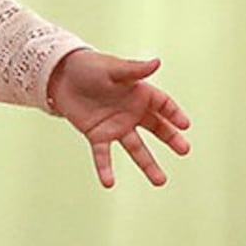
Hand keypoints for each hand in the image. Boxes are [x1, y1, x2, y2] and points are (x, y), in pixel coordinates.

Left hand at [47, 49, 189, 187]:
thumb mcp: (113, 68)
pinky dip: (105, 169)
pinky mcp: (97, 136)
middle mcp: (132, 112)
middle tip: (184, 150)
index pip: (163, 105)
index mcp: (139, 93)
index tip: (185, 125)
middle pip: (157, 128)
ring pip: (136, 148)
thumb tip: (157, 62)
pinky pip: (103, 155)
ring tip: (160, 181)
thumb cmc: (90, 67)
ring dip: (148, 164)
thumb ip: (134, 70)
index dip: (174, 114)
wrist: (61, 76)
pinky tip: (109, 183)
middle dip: (171, 139)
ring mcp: (116, 126)